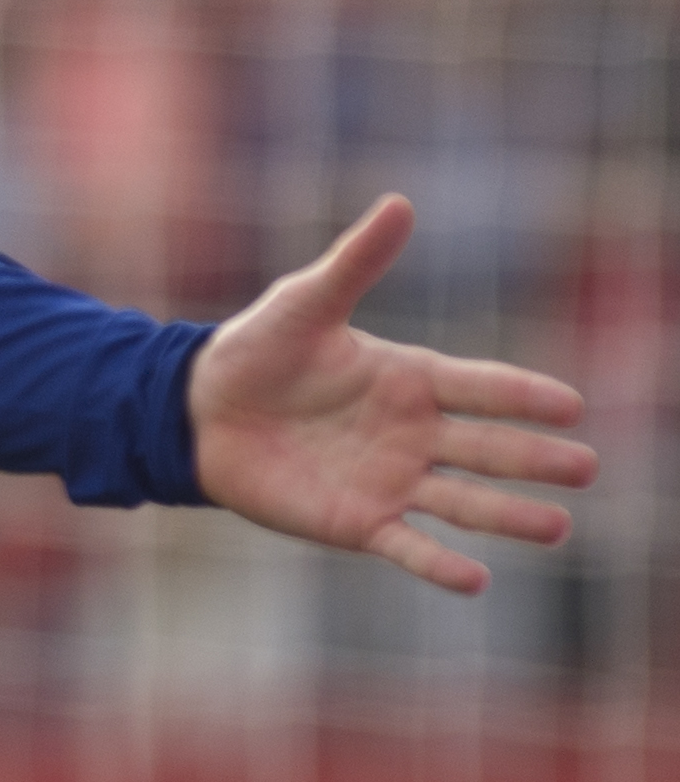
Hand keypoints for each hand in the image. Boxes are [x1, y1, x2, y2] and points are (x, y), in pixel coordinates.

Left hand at [188, 195, 593, 595]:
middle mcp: (412, 434)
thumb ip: (356, 263)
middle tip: (585, 467)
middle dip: (535, 458)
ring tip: (556, 525)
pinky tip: (476, 579)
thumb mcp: (305, 302)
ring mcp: (389, 480)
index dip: (524, 396)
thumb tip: (399, 203)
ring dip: (508, 515)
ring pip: (463, 501)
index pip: (481, 387)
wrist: (197, 410)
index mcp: (410, 379)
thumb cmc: (256, 350)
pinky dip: (439, 564)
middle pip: (487, 448)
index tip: (571, 405)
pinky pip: (407, 546)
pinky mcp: (356, 522)